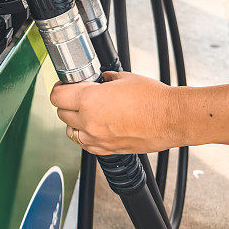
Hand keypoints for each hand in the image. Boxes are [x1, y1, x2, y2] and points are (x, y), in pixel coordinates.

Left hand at [50, 72, 182, 154]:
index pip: (57, 97)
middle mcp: (89, 122)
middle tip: (78, 95)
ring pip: (71, 132)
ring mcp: (98, 139)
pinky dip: (86, 136)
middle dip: (67, 103)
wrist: (172, 118)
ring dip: (74, 121)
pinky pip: (86, 145)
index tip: (65, 85)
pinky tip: (97, 126)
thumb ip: (106, 79)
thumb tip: (101, 78)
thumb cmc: (152, 98)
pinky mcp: (108, 150)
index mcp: (89, 100)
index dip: (59, 88)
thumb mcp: (124, 78)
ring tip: (88, 112)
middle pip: (62, 114)